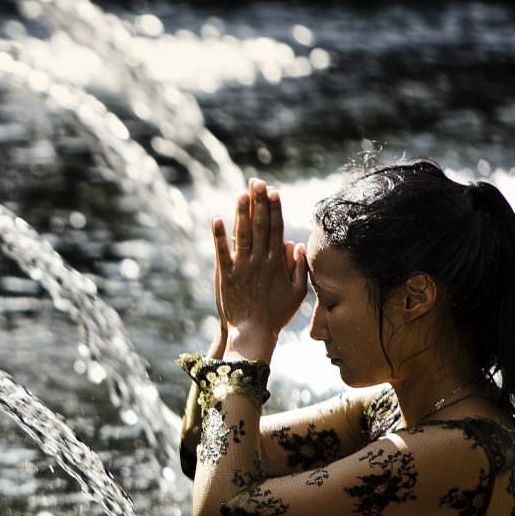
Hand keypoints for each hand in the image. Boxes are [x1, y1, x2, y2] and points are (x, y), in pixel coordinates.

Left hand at [212, 179, 306, 362]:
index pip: (277, 229)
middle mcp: (260, 261)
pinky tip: (216, 219)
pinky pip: (222, 252)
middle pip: (261, 226)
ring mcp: (242, 267)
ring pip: (243, 234)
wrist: (253, 333)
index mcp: (277, 263)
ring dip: (242, 212)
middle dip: (259, 202)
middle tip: (257, 182)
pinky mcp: (226, 275)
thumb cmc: (276, 315)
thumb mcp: (296, 292)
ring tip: (242, 193)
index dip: (275, 209)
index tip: (274, 192)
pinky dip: (219, 235)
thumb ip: (298, 268)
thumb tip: (295, 245)